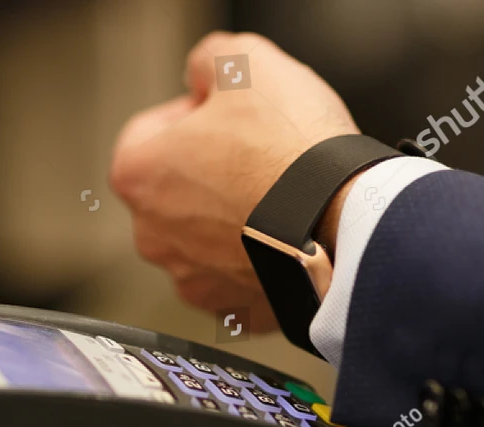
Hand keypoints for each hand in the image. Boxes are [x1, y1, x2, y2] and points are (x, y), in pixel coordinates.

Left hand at [110, 32, 359, 332]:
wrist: (346, 221)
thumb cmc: (292, 152)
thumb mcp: (246, 62)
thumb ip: (209, 61)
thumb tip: (206, 74)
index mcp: (138, 175)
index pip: (150, 130)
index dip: (195, 113)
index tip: (231, 115)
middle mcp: (154, 236)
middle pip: (177, 189)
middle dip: (213, 170)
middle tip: (261, 153)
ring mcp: (194, 279)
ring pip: (208, 236)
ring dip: (236, 215)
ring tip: (281, 194)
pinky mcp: (235, 309)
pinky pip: (242, 275)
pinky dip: (261, 255)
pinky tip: (290, 232)